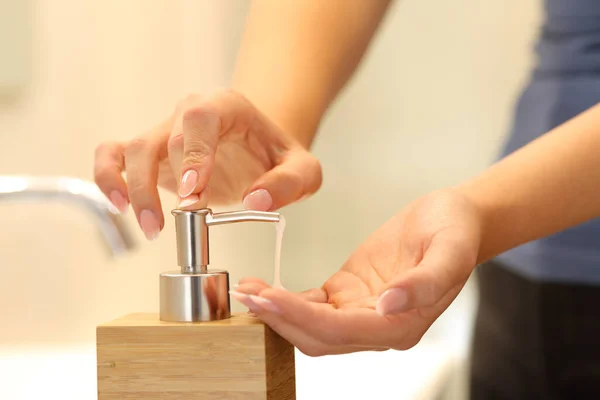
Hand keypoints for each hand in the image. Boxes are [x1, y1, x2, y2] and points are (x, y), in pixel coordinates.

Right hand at [93, 90, 321, 239]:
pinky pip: (112, 154)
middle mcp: (189, 114)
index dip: (192, 153)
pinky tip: (119, 205)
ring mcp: (165, 131)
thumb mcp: (304, 171)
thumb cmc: (277, 157)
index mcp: (226, 107)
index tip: (193, 192)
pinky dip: (108, 176)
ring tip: (151, 227)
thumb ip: (288, 183)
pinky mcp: (149, 152)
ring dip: (133, 188)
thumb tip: (256, 201)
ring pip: (133, 148)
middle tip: (179, 220)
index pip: (200, 119)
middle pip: (163, 138)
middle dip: (166, 182)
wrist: (258, 149)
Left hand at [232, 188, 480, 355]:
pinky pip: (313, 305)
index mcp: (401, 324)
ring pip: (310, 325)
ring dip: (278, 312)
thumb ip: (425, 282)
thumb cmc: (455, 231)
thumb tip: (390, 305)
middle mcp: (379, 326)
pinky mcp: (349, 293)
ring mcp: (361, 311)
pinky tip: (265, 288)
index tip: (269, 299)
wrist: (454, 217)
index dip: (301, 318)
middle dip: (280, 319)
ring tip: (247, 291)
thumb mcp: (450, 250)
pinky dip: (287, 300)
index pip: (341, 330)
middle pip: (318, 336)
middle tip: (247, 297)